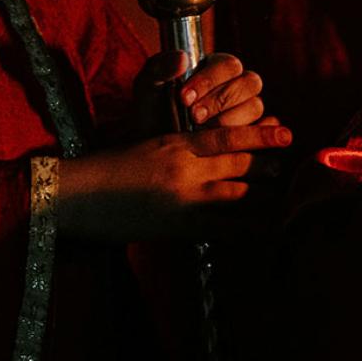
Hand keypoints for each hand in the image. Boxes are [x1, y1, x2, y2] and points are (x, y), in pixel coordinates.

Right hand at [57, 122, 292, 241]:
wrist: (73, 196)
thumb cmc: (108, 168)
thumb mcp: (146, 141)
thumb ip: (180, 140)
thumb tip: (210, 136)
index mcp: (176, 142)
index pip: (228, 135)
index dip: (261, 133)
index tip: (286, 131)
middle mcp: (184, 167)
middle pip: (240, 163)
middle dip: (267, 165)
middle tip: (288, 166)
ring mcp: (183, 198)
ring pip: (238, 193)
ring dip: (264, 195)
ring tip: (285, 195)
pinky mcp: (179, 226)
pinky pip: (224, 227)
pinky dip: (248, 228)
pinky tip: (266, 229)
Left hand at [134, 52, 265, 133]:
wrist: (154, 144)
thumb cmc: (153, 111)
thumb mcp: (148, 87)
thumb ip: (159, 68)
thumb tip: (182, 58)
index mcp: (217, 67)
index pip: (229, 65)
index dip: (210, 80)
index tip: (185, 97)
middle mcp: (236, 86)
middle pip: (250, 83)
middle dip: (221, 100)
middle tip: (194, 115)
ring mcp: (245, 109)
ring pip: (255, 106)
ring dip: (231, 119)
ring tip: (204, 130)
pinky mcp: (249, 133)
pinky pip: (263, 129)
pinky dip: (255, 132)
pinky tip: (235, 142)